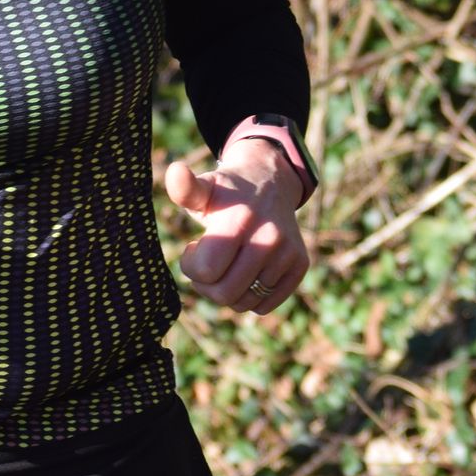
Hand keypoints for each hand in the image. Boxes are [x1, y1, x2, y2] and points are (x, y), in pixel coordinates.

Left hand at [164, 138, 309, 315]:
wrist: (269, 183)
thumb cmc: (225, 192)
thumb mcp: (203, 188)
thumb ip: (184, 188)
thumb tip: (175, 170)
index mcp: (240, 219)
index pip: (206, 271)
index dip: (190, 265)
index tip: (194, 247)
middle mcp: (269, 237)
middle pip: (225, 293)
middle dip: (206, 284)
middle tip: (206, 264)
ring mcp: (288, 253)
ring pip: (245, 303)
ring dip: (227, 292)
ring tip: (225, 265)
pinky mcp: (300, 265)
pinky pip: (265, 305)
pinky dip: (250, 298)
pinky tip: (244, 273)